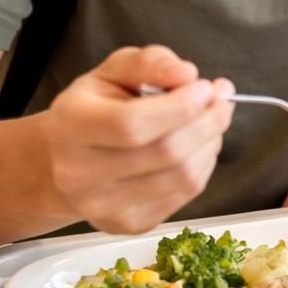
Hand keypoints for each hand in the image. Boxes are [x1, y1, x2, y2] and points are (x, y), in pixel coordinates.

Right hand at [43, 44, 233, 233]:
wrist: (65, 160)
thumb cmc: (94, 108)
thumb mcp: (113, 71)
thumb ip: (149, 63)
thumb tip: (187, 74)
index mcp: (71, 125)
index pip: (133, 124)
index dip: (181, 106)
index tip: (207, 87)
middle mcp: (79, 172)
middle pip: (166, 153)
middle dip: (208, 121)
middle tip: (222, 100)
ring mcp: (102, 205)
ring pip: (183, 177)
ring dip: (211, 143)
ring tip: (212, 120)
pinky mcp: (127, 223)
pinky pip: (185, 195)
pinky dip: (203, 165)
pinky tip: (198, 146)